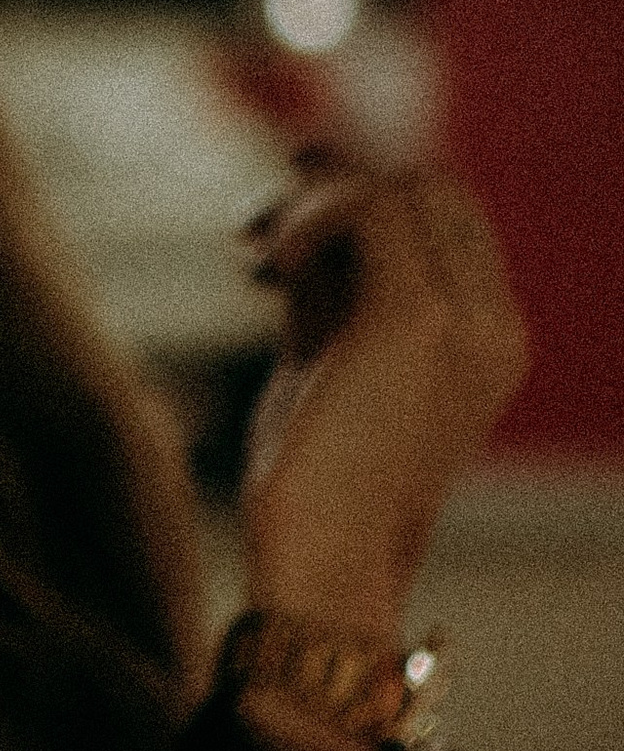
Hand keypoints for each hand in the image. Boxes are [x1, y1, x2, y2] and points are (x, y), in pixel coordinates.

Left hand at [239, 153, 527, 643]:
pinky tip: (262, 266)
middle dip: (337, 186)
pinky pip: (370, 208)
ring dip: (314, 201)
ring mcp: (468, 319)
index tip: (279, 234)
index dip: (360, 199)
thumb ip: (331, 283)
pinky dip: (308, 217)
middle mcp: (495, 324)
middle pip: (430, 189)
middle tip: (257, 230)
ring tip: (255, 251)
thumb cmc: (318, 476)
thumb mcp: (330, 357)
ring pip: (402, 187)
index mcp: (489, 337)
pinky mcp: (417, 318)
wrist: (324, 564)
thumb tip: (302, 192)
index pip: (444, 219)